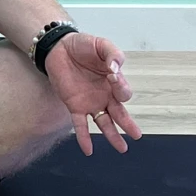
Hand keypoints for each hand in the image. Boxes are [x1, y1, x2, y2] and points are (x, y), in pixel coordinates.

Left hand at [43, 32, 142, 155]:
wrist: (59, 47)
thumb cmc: (83, 45)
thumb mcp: (101, 45)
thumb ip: (112, 55)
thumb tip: (115, 70)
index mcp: (114, 81)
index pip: (123, 92)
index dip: (121, 87)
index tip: (113, 76)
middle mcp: (105, 95)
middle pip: (119, 113)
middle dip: (128, 124)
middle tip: (136, 135)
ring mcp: (90, 102)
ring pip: (104, 123)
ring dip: (112, 135)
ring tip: (121, 148)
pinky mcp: (74, 106)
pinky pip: (80, 125)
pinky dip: (84, 138)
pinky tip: (88, 150)